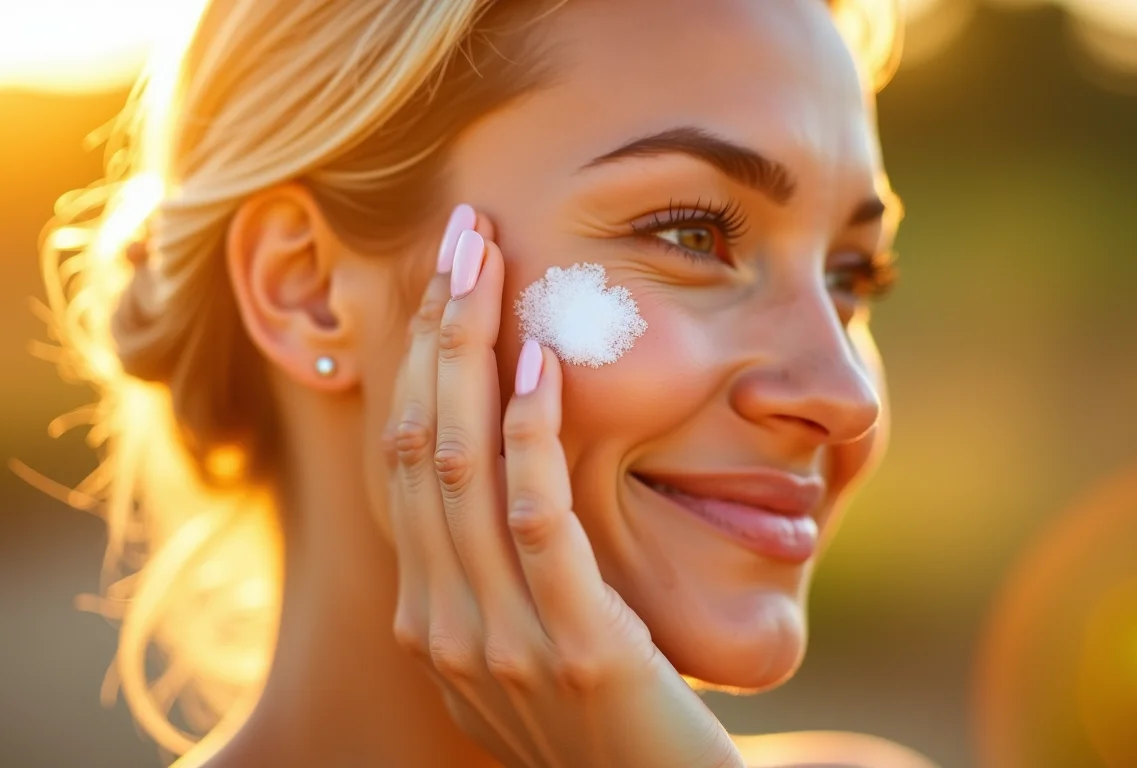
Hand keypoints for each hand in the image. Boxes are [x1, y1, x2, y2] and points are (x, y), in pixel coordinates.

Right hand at [382, 206, 743, 767]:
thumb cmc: (616, 714)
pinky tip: (539, 364)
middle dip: (433, 331)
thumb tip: (513, 471)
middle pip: (416, 446)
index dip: (414, 362)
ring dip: (469, 350)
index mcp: (430, 616)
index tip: (440, 279)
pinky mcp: (569, 646)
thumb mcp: (539, 635)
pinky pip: (536, 521)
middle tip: (458, 235)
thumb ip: (510, 567)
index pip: (402, 463)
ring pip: (460, 468)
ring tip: (487, 260)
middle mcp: (442, 625)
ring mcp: (497, 640)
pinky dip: (531, 436)